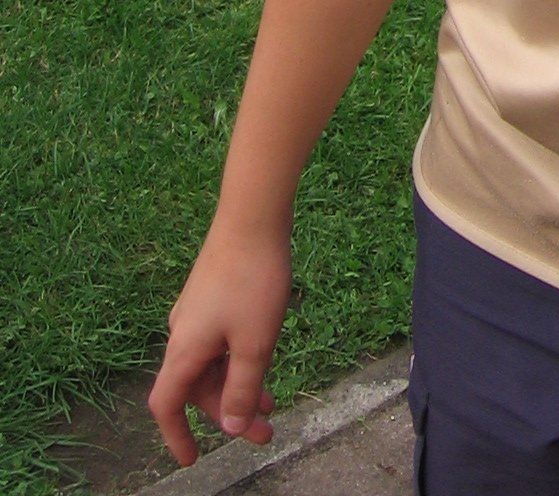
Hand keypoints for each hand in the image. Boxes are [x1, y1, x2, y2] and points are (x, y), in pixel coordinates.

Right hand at [146, 219, 291, 465]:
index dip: (176, 437)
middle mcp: (182, 333)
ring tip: (273, 401)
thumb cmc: (253, 279)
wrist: (253, 216)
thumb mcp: (254, 343)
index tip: (192, 460)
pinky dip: (238, 359)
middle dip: (229, 413)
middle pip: (198, 388)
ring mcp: (197, 311)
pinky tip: (263, 359)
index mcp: (184, 350)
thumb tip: (229, 427)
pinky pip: (220, 340)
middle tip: (266, 429)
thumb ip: (242, 388)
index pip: (166, 406)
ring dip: (239, 385)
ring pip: (212, 364)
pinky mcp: (212, 294)